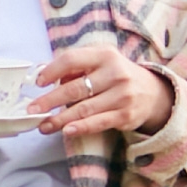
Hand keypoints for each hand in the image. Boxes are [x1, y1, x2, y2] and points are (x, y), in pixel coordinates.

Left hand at [32, 40, 174, 137]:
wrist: (153, 93)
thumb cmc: (117, 75)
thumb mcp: (101, 62)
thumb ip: (77, 67)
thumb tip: (48, 79)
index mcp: (105, 55)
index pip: (72, 59)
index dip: (52, 71)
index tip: (38, 82)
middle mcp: (115, 73)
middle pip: (75, 88)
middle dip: (50, 100)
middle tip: (32, 109)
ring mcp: (122, 96)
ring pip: (84, 109)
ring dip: (60, 119)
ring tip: (43, 125)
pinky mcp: (125, 116)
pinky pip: (98, 123)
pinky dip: (81, 127)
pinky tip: (66, 131)